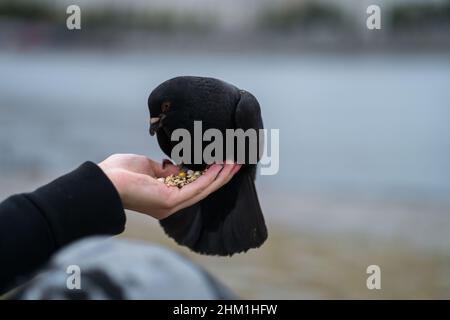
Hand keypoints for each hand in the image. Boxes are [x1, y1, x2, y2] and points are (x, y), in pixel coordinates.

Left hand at [98, 154, 240, 219]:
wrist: (103, 182)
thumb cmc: (119, 173)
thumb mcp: (147, 166)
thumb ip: (165, 169)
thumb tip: (177, 168)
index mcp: (165, 196)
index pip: (193, 185)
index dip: (209, 174)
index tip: (221, 162)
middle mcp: (171, 203)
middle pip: (203, 188)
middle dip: (220, 175)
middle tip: (236, 163)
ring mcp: (172, 204)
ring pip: (203, 189)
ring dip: (220, 175)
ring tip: (234, 163)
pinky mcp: (171, 201)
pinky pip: (196, 188)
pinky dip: (210, 177)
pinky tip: (220, 167)